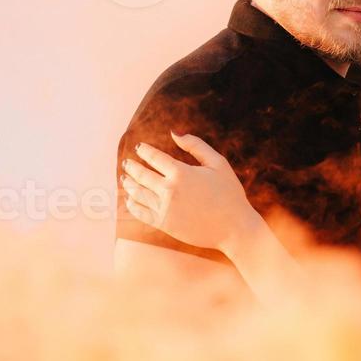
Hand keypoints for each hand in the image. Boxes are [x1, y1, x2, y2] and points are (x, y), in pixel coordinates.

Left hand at [120, 132, 257, 253]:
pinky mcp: (164, 224)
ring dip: (129, 184)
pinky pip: (141, 213)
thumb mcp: (218, 163)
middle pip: (141, 175)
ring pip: (138, 193)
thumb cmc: (229, 193)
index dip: (144, 150)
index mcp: (181, 172)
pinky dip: (132, 205)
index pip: (154, 157)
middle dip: (131, 167)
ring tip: (125, 179)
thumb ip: (196, 145)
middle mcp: (169, 190)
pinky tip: (130, 200)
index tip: (140, 148)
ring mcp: (165, 208)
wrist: (235, 228)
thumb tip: (174, 132)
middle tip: (127, 163)